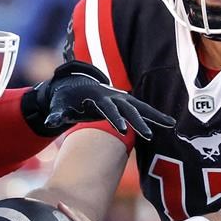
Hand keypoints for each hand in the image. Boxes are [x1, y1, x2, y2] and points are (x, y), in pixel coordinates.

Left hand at [25, 61, 174, 138]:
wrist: (73, 84)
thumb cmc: (65, 98)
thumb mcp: (59, 105)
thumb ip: (56, 113)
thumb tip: (50, 121)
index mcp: (96, 96)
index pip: (108, 109)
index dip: (115, 119)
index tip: (123, 130)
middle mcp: (111, 96)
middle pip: (128, 108)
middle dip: (139, 121)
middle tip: (149, 136)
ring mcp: (120, 98)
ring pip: (140, 106)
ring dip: (154, 116)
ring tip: (171, 124)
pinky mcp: (124, 102)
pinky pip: (142, 109)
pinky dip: (154, 115)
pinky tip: (168, 123)